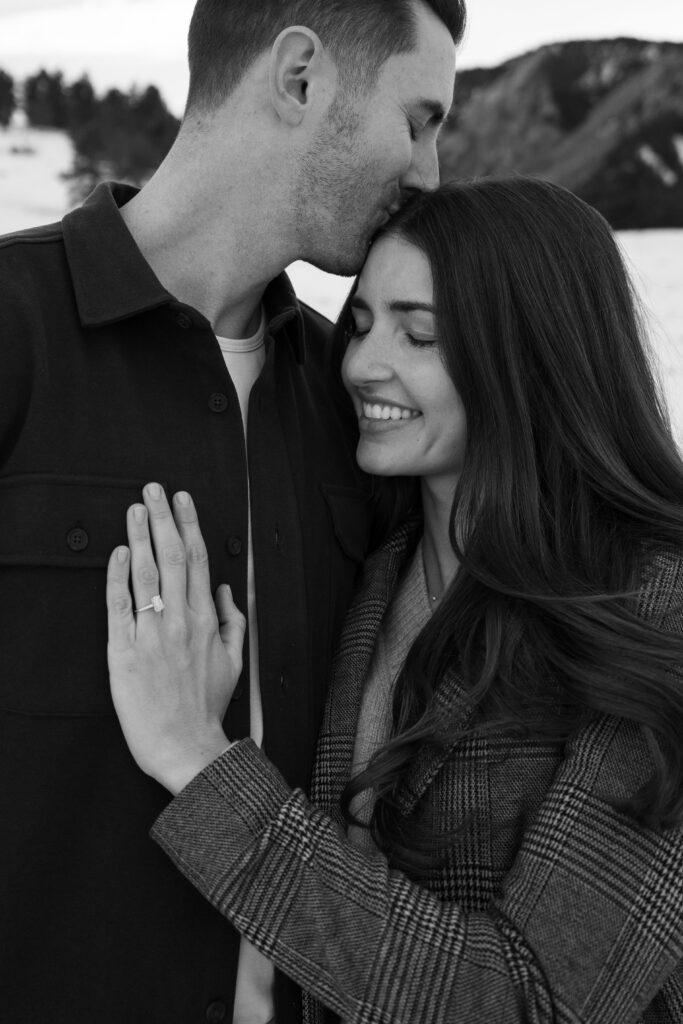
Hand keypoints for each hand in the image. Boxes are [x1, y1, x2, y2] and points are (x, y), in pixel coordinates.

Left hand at [106, 484, 245, 793]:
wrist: (185, 746)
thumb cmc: (207, 707)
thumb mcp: (234, 662)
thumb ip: (233, 622)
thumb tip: (228, 591)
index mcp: (207, 620)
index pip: (199, 560)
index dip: (189, 525)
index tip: (182, 500)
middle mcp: (181, 620)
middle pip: (173, 557)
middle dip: (162, 518)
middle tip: (153, 489)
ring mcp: (152, 634)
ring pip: (146, 574)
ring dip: (139, 537)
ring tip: (134, 509)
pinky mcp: (125, 651)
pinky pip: (120, 606)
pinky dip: (118, 577)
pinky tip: (117, 553)